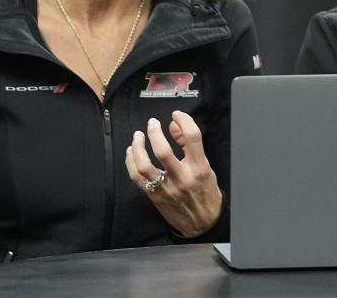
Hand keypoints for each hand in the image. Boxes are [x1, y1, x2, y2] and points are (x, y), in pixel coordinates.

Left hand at [125, 110, 223, 237]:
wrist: (202, 223)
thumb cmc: (205, 193)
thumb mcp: (205, 166)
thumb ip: (188, 145)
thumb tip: (174, 125)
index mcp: (199, 168)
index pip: (192, 138)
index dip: (183, 120)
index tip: (176, 115)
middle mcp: (182, 178)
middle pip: (163, 151)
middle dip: (154, 133)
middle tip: (152, 123)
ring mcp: (166, 188)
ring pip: (145, 165)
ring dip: (138, 147)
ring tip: (138, 136)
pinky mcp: (155, 196)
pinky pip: (137, 177)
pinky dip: (131, 162)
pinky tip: (131, 152)